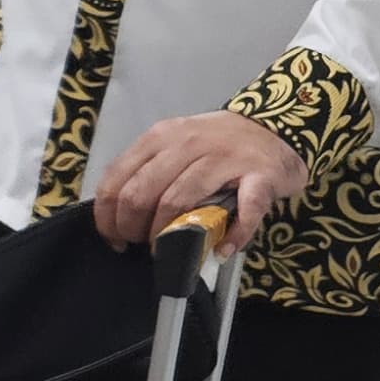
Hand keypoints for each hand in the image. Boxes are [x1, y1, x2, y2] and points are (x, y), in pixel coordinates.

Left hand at [92, 110, 309, 255]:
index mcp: (159, 138)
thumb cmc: (216, 145)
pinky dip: (233, 235)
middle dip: (133, 229)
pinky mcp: (259, 176)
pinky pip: (244, 210)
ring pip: (178, 202)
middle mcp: (186, 144)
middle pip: (140, 194)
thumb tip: (117, 215)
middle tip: (143, 245)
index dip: (107, 217)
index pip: (115, 181)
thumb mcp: (173, 145)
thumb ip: (147, 171)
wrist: (272, 130)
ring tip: (171, 251)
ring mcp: (224, 159)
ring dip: (168, 236)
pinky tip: (223, 248)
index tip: (114, 238)